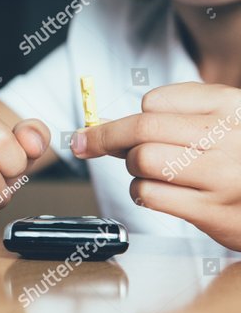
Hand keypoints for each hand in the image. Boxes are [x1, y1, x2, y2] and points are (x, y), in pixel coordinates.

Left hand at [72, 82, 240, 250]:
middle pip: (142, 129)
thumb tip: (106, 122)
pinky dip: (141, 193)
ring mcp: (222, 176)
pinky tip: (156, 192)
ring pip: (143, 161)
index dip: (128, 116)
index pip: (155, 101)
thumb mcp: (225, 122)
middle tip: (87, 144)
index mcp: (230, 106)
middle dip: (106, 137)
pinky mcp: (213, 211)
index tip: (109, 126)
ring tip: (149, 173)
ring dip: (133, 168)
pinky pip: (151, 195)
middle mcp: (228, 137)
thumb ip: (174, 115)